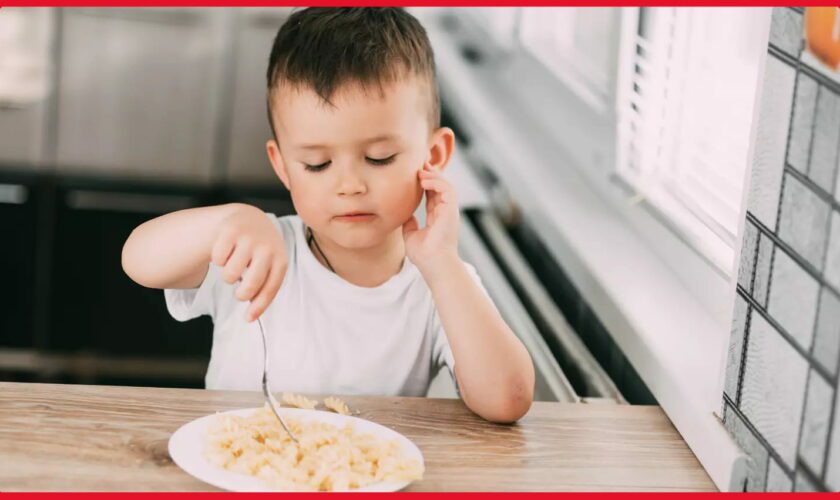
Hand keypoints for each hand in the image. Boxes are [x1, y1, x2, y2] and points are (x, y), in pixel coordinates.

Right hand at [210, 204, 286, 321]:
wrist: (250, 218)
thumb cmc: (259, 251)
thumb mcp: (268, 266)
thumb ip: (262, 288)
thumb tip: (250, 317)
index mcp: (280, 259)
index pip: (270, 288)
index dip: (259, 306)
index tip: (248, 319)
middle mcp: (267, 247)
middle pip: (249, 286)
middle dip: (241, 294)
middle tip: (239, 292)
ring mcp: (249, 237)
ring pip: (229, 274)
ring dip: (228, 275)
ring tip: (234, 264)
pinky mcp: (231, 229)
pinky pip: (217, 259)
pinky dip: (218, 259)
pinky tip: (227, 250)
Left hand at [402, 163, 459, 276]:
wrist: (433, 265)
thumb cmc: (424, 255)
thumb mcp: (411, 235)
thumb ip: (410, 223)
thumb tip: (405, 215)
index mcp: (437, 218)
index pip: (432, 195)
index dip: (425, 183)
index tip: (414, 174)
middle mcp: (445, 212)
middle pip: (440, 187)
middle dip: (430, 174)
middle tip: (419, 163)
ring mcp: (449, 211)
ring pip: (445, 185)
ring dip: (433, 176)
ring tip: (420, 170)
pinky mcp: (452, 210)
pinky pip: (447, 190)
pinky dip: (436, 182)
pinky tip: (424, 180)